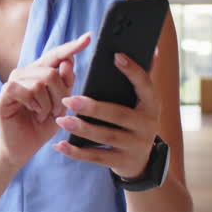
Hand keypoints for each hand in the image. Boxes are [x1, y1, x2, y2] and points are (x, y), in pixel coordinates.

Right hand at [0, 33, 90, 167]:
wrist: (23, 148)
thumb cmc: (42, 126)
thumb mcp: (61, 105)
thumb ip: (66, 84)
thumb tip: (69, 61)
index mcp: (39, 73)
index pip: (56, 55)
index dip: (71, 46)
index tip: (88, 37)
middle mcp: (25, 74)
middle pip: (51, 71)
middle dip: (60, 94)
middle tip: (57, 110)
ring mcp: (12, 84)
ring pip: (40, 81)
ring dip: (48, 103)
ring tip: (44, 114)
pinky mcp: (3, 96)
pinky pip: (24, 90)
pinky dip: (34, 104)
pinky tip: (33, 112)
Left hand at [53, 50, 160, 178]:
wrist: (142, 162)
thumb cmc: (135, 122)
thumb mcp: (144, 103)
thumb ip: (143, 78)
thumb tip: (152, 48)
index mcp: (152, 105)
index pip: (145, 85)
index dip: (132, 71)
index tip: (116, 56)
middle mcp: (146, 126)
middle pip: (118, 115)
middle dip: (93, 108)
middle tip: (69, 99)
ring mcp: (135, 146)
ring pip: (105, 137)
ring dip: (81, 129)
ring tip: (61, 119)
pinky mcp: (121, 162)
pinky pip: (96, 157)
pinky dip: (76, 152)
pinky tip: (59, 145)